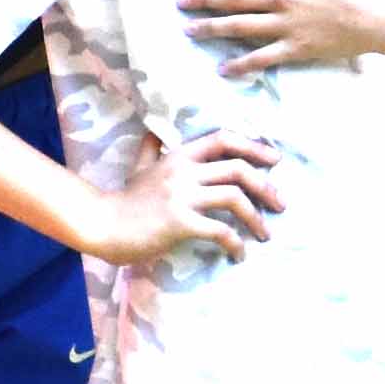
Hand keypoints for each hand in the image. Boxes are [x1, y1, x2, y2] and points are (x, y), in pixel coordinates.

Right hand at [94, 127, 282, 264]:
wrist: (104, 225)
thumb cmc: (126, 200)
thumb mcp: (140, 166)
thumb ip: (152, 147)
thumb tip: (153, 129)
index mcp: (179, 155)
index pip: (224, 138)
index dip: (254, 146)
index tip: (275, 160)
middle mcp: (184, 171)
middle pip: (238, 169)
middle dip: (266, 187)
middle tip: (280, 205)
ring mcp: (182, 196)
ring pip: (234, 198)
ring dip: (257, 218)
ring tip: (265, 234)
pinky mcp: (180, 222)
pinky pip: (220, 230)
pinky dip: (236, 243)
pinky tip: (239, 254)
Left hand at [183, 0, 384, 76]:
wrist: (383, 15)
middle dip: (203, 0)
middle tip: (180, 2)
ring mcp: (286, 23)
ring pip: (239, 26)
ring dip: (211, 28)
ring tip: (189, 30)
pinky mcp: (296, 47)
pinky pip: (261, 58)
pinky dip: (240, 64)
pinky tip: (222, 68)